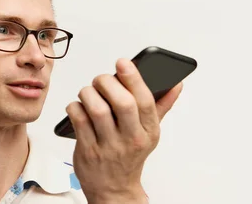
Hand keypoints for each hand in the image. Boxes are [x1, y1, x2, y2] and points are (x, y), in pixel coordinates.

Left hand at [65, 58, 182, 203]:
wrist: (114, 189)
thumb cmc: (131, 155)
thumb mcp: (150, 132)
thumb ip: (162, 106)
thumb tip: (176, 84)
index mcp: (149, 131)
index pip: (145, 101)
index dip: (133, 78)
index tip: (123, 63)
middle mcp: (131, 139)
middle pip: (122, 103)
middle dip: (108, 83)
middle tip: (102, 79)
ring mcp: (109, 146)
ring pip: (97, 110)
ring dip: (89, 93)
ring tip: (89, 91)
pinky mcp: (88, 151)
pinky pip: (78, 120)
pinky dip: (75, 107)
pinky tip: (78, 106)